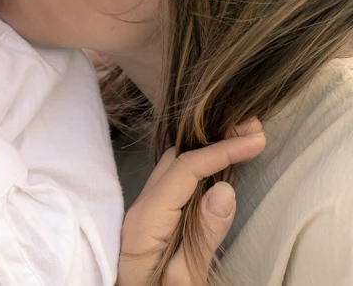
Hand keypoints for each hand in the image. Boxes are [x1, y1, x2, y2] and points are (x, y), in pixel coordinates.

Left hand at [117, 119, 265, 285]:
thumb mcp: (184, 279)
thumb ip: (202, 237)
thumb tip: (224, 190)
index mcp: (145, 219)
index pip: (184, 169)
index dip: (220, 150)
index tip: (255, 139)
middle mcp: (141, 208)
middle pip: (176, 158)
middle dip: (215, 139)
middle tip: (252, 127)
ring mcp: (145, 212)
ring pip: (174, 166)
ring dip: (207, 148)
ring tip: (242, 136)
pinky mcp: (152, 220)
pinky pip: (175, 182)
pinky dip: (200, 166)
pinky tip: (219, 162)